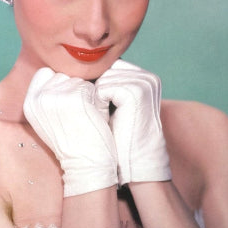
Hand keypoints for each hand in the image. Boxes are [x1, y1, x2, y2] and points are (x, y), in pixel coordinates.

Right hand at [23, 67, 117, 196]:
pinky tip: (92, 115)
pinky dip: (96, 98)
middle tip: (76, 112)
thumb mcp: (47, 119)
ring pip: (77, 79)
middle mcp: (39, 98)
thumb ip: (46, 96)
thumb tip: (57, 74)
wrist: (85, 164)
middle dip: (73, 87)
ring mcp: (56, 96)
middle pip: (62, 74)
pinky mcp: (75, 97)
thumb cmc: (71, 142)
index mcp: (29, 103)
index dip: (59, 84)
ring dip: (86, 93)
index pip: (44, 73)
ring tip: (84, 115)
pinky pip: (90, 86)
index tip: (67, 104)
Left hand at [94, 59, 170, 183]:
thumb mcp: (115, 105)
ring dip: (96, 100)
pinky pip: (102, 89)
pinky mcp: (135, 92)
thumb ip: (107, 85)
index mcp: (145, 77)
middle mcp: (147, 77)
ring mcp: (143, 83)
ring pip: (101, 79)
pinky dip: (98, 105)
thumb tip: (80, 71)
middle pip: (104, 70)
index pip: (107, 67)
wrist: (136, 160)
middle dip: (96, 91)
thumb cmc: (121, 136)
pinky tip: (107, 120)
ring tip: (106, 119)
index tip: (99, 107)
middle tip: (104, 115)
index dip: (96, 85)